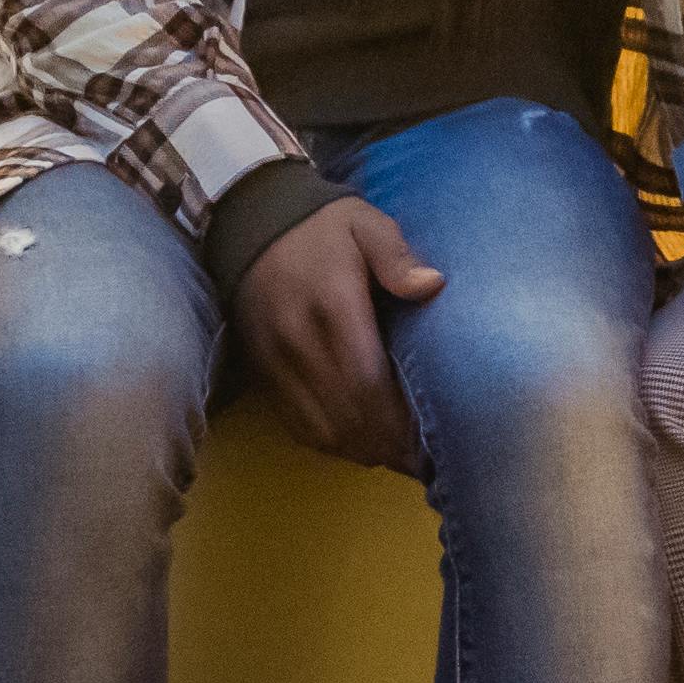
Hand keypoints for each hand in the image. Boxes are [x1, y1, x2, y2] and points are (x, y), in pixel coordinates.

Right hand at [235, 194, 441, 469]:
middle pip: (347, 414)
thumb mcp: (366, 224)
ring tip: (397, 459)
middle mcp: (300, 341)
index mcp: (333, 306)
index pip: (366, 381)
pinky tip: (359, 445)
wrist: (250, 221)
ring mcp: (276, 361)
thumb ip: (397, 255)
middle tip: (422, 460)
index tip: (429, 439)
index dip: (398, 419)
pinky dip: (329, 442)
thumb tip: (433, 285)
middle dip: (387, 444)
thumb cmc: (322, 226)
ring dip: (360, 450)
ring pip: (321, 428)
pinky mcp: (262, 372)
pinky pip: (295, 423)